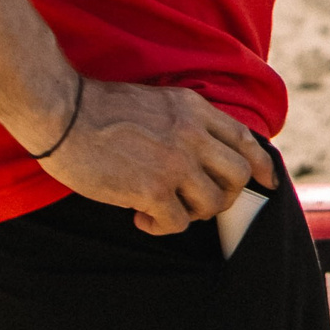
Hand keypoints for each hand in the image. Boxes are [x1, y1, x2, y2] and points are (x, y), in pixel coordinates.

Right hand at [31, 77, 276, 236]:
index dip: (261, 165)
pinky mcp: (152, 189)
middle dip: (225, 196)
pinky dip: (162, 227)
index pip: (245, 139)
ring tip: (165, 210)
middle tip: (197, 203)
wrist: (62, 112)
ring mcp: (176, 163)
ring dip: (194, 214)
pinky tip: (141, 219)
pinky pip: (178, 222)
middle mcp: (194, 135)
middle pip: (238, 175)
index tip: (267, 183)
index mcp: (196, 110)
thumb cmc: (99, 108)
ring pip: (213, 202)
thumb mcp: (159, 102)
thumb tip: (200, 154)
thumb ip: (185, 122)